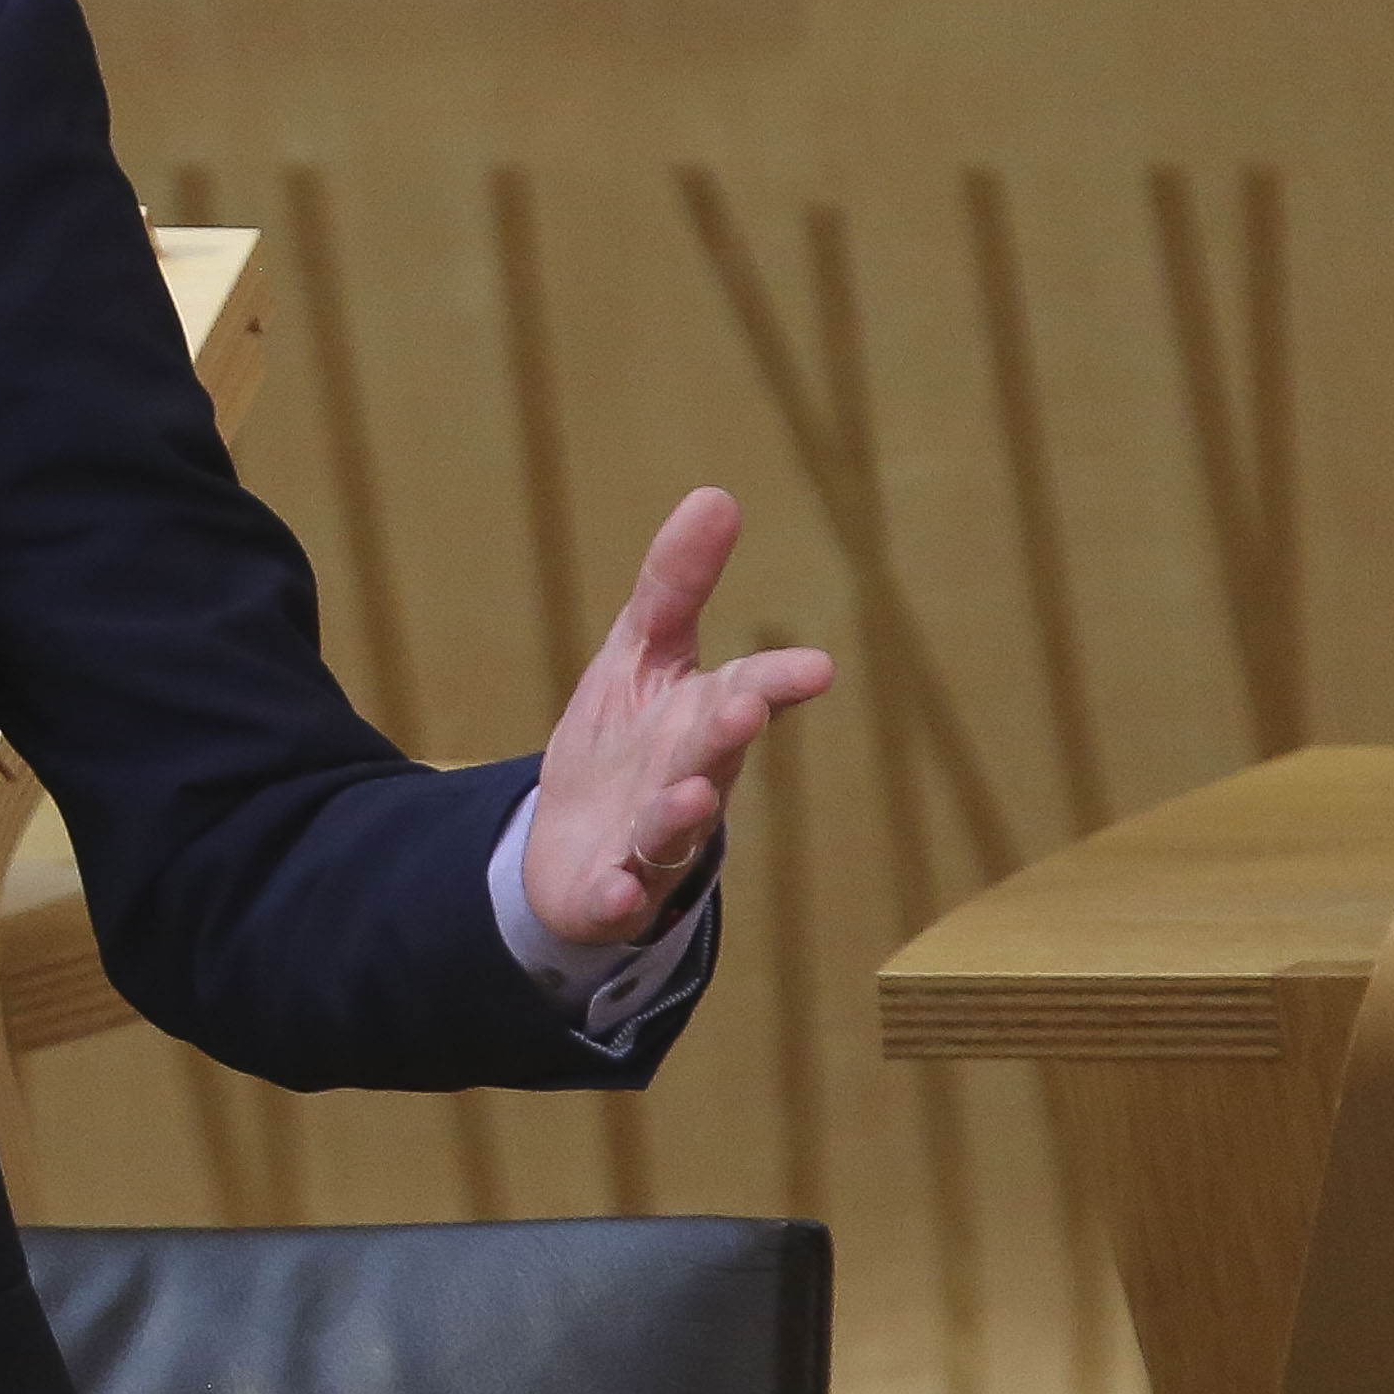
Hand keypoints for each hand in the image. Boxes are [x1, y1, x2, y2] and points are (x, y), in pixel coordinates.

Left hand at [522, 486, 834, 947]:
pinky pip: (616, 899)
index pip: (745, 692)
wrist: (576, 849)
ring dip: (682, 812)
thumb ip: (675, 584)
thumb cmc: (626, 742)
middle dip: (728, 733)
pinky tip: (616, 894)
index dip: (776, 680)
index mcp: (701, 721)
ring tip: (691, 792)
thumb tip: (716, 494)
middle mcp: (689, 780)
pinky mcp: (609, 892)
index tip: (817, 667)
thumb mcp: (638, 653)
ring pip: (672, 828)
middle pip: (712, 756)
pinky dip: (618, 897)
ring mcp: (652, 841)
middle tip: (747, 706)